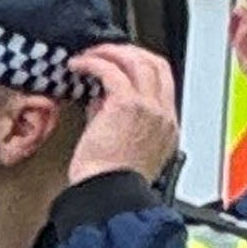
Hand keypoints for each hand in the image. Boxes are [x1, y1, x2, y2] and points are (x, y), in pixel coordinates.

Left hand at [67, 43, 186, 194]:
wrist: (109, 195)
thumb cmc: (111, 183)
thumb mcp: (121, 145)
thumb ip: (116, 118)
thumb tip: (101, 99)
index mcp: (167, 128)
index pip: (162, 82)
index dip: (140, 66)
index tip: (120, 64)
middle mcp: (163, 115)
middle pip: (155, 64)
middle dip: (128, 52)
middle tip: (104, 53)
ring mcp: (149, 108)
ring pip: (137, 60)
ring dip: (109, 53)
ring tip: (88, 56)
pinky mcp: (127, 104)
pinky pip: (112, 69)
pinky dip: (93, 62)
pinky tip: (79, 65)